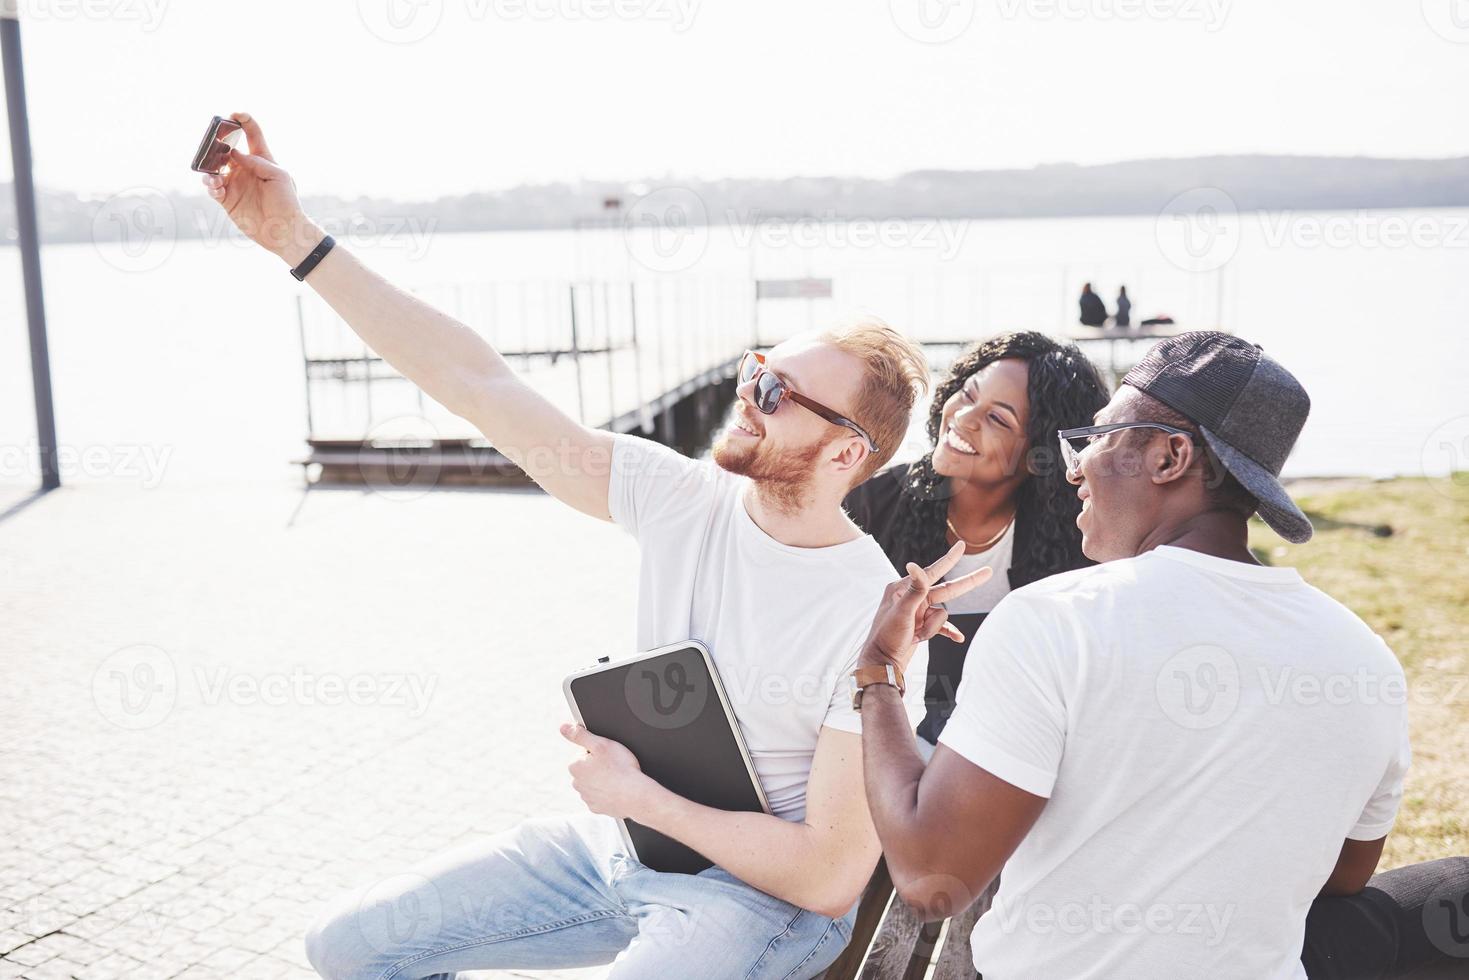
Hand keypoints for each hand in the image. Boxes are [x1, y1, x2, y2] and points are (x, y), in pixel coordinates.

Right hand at [200, 112, 321, 264]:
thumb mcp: (279, 175)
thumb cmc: (287, 201)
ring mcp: (235, 183)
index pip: (252, 135)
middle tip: (213, 142)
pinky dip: (210, 184)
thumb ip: (257, 161)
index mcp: (261, 159)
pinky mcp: (227, 199)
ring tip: (214, 173)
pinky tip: (215, 185)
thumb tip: (234, 154)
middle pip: (226, 149)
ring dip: (210, 166)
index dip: (243, 121)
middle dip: (217, 143)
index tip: (234, 114)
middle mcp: (245, 169)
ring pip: (214, 168)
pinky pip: (212, 188)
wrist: (284, 230)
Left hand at [560, 723, 660, 820]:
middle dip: (599, 765)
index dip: (598, 751)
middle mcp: (577, 783)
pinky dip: (607, 793)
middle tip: (614, 765)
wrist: (635, 795)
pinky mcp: (596, 808)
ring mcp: (586, 797)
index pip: (584, 752)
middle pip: (588, 768)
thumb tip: (563, 728)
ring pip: (594, 782)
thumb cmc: (621, 769)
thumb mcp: (601, 744)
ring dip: (603, 779)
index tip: (609, 755)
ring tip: (617, 777)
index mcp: (575, 766)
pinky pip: (600, 796)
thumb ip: (580, 735)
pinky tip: (616, 789)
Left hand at [858, 539, 991, 671]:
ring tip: (916, 637)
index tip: (962, 545)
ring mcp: (918, 612)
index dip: (950, 559)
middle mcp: (912, 597)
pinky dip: (948, 631)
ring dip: (933, 628)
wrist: (882, 663)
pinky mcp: (922, 626)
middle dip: (967, 583)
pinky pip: (942, 626)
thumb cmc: (886, 636)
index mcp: (903, 588)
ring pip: (941, 615)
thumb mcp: (901, 612)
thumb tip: (914, 564)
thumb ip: (914, 589)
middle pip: (946, 590)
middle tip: (988, 572)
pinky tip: (958, 638)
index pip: (932, 571)